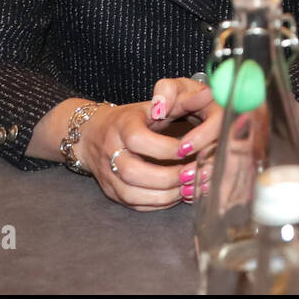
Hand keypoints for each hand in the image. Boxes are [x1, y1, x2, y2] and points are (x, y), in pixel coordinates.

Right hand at [81, 78, 220, 210]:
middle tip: (193, 174)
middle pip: (132, 172)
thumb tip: (206, 94)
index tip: (188, 149)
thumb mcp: (152, 105)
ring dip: (165, 195)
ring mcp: (108, 174)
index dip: (164, 147)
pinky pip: (135, 204)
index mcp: (121, 126)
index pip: (138, 139)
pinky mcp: (111, 192)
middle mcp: (110, 151)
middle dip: (167, 177)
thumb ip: (179, 101)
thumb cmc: (130, 119)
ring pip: (132, 194)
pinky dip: (159, 203)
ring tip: (190, 187)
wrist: (92, 135)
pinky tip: (178, 195)